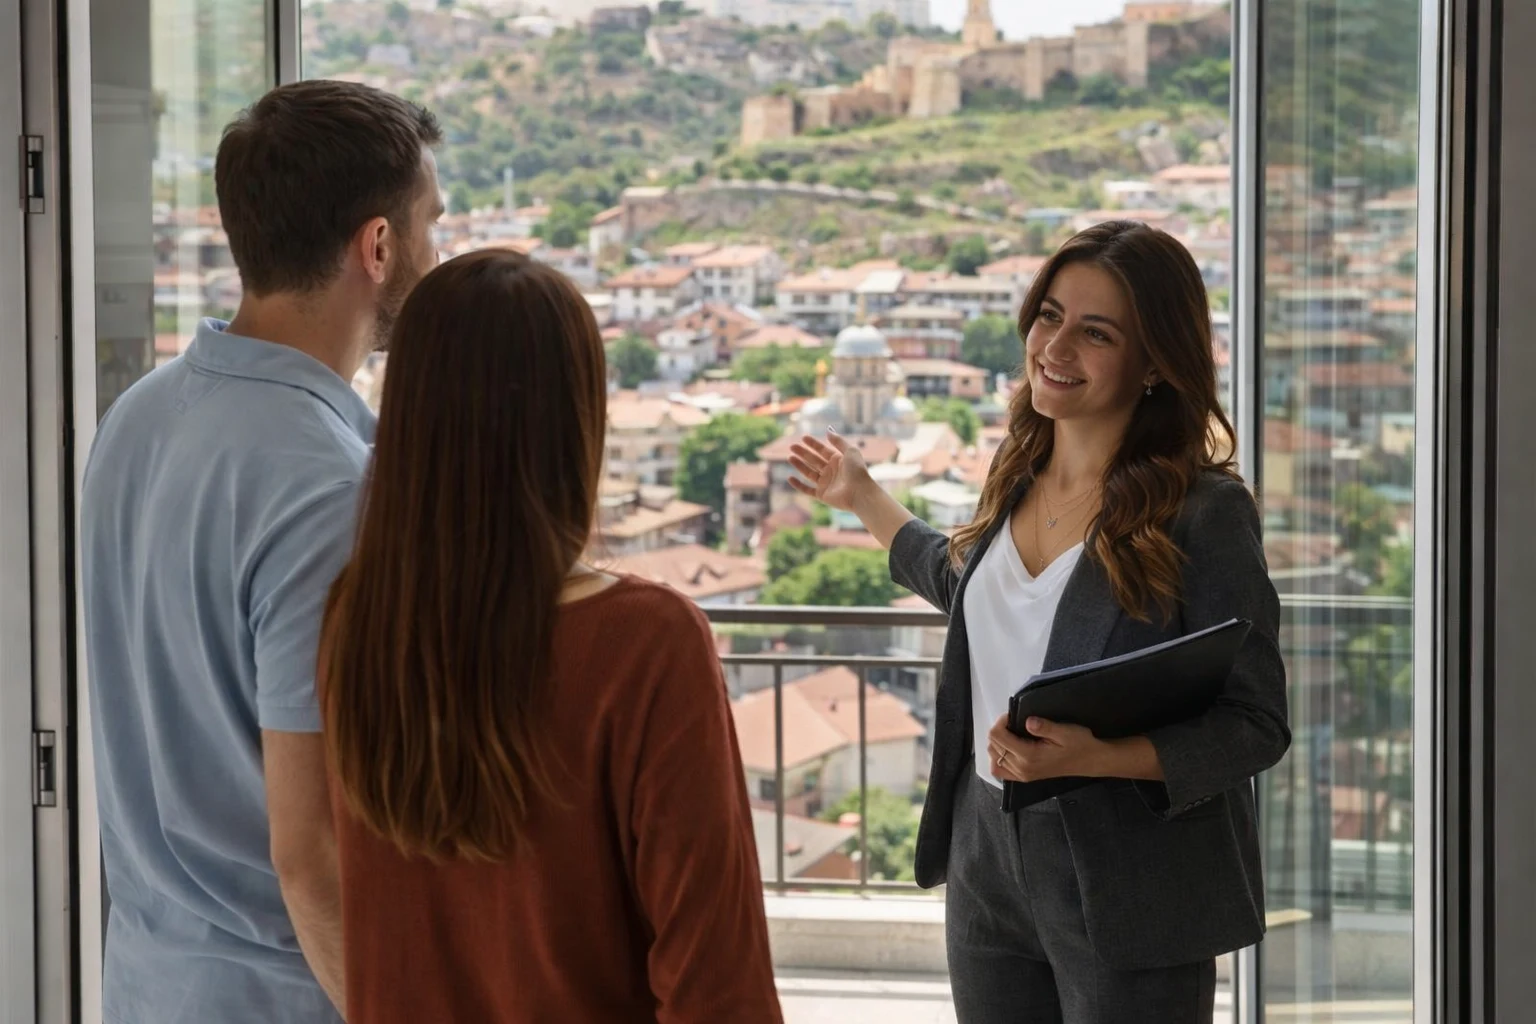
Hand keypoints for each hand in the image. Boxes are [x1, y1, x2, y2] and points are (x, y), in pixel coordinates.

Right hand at [788, 429, 873, 512]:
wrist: (859, 492)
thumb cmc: (857, 471)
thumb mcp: (850, 451)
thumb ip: (838, 441)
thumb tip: (828, 430)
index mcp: (838, 460)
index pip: (822, 450)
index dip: (813, 444)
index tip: (803, 437)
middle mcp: (831, 471)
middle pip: (814, 460)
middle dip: (803, 453)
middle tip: (792, 447)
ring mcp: (826, 483)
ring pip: (809, 473)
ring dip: (799, 465)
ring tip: (790, 457)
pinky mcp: (822, 495)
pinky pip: (807, 490)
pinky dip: (798, 485)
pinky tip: (790, 478)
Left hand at [986, 714, 1114, 782]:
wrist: (1089, 761)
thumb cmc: (1079, 744)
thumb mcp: (1065, 731)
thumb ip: (1044, 727)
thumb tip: (1027, 721)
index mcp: (1029, 756)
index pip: (998, 736)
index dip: (1001, 721)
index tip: (1013, 715)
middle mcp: (1021, 768)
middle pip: (993, 746)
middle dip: (999, 729)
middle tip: (1014, 722)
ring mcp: (1022, 775)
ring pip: (994, 757)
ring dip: (997, 742)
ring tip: (1012, 733)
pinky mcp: (1024, 777)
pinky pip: (1000, 771)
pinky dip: (998, 758)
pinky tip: (1008, 749)